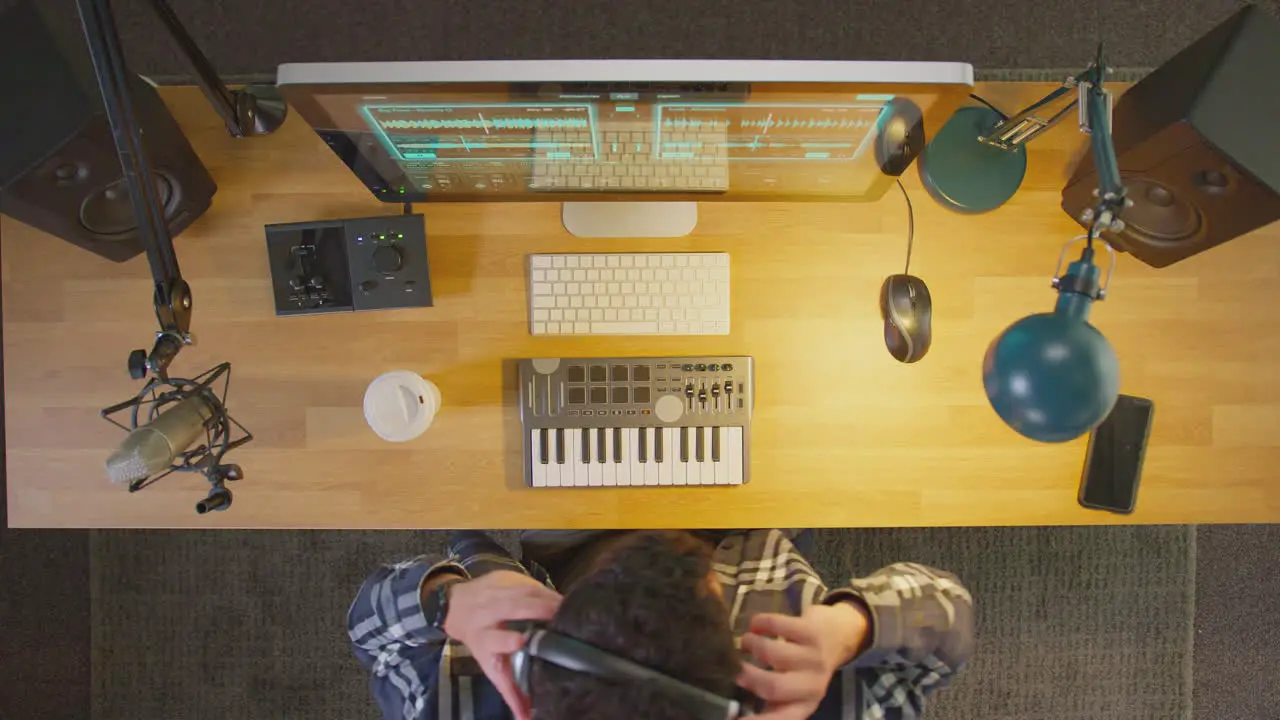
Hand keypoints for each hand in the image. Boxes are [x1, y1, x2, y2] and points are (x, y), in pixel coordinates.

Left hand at [442, 571, 562, 719]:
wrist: (460, 607)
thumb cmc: (483, 642)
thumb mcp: (493, 668)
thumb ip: (512, 693)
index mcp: (485, 638)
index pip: (493, 639)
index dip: (505, 640)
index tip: (521, 641)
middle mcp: (488, 613)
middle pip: (511, 608)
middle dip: (536, 610)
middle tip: (561, 618)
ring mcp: (496, 592)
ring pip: (522, 592)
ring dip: (546, 599)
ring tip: (568, 609)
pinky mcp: (505, 577)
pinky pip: (529, 583)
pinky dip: (546, 590)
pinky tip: (562, 599)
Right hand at [736, 602, 870, 719]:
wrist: (839, 637)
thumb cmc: (805, 669)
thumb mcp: (793, 692)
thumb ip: (769, 701)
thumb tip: (732, 713)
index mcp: (803, 706)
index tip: (730, 717)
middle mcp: (812, 686)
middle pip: (773, 686)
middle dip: (748, 676)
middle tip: (735, 667)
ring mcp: (814, 657)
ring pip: (773, 652)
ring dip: (751, 644)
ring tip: (745, 642)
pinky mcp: (811, 631)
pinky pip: (777, 624)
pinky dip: (759, 623)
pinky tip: (755, 625)